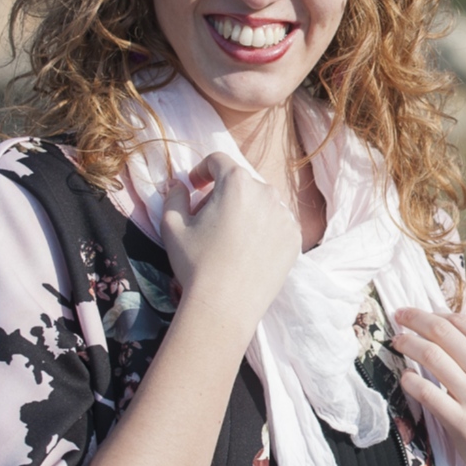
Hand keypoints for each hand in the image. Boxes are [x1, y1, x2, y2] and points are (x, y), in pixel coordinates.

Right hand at [157, 153, 301, 330]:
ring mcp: (285, 215)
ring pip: (261, 203)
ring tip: (228, 238)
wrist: (226, 305)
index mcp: (237, 182)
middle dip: (222, 194)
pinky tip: (248, 251)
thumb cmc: (195, 263)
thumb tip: (179, 185)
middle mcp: (267, 192)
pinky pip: (276, 223)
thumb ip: (174, 195)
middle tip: (207, 219)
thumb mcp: (171, 225)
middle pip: (241, 183)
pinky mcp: (294, 238)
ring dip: (245, 210)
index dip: (201, 171)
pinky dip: (262, 229)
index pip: (218, 161)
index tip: (194, 188)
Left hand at [390, 308, 465, 465]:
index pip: (461, 323)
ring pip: (431, 357)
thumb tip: (445, 326)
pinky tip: (404, 376)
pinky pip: (426, 392)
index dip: (433, 313)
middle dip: (415, 320)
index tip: (417, 312)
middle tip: (399, 315)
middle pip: (443, 333)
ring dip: (408, 344)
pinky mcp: (461, 422)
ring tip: (397, 341)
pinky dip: (410, 380)